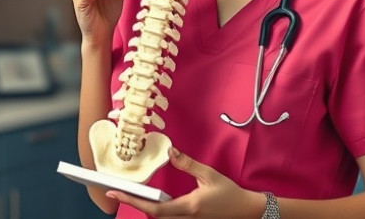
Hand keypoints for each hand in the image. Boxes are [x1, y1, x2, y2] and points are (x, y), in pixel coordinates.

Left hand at [107, 147, 263, 218]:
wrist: (247, 210)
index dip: (134, 202)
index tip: (117, 194)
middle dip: (136, 205)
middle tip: (118, 193)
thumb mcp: (209, 175)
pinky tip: (153, 202)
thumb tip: (170, 152)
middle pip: (154, 216)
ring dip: (147, 208)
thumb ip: (188, 164)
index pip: (155, 208)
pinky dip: (159, 211)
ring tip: (132, 195)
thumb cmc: (230, 193)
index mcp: (189, 206)